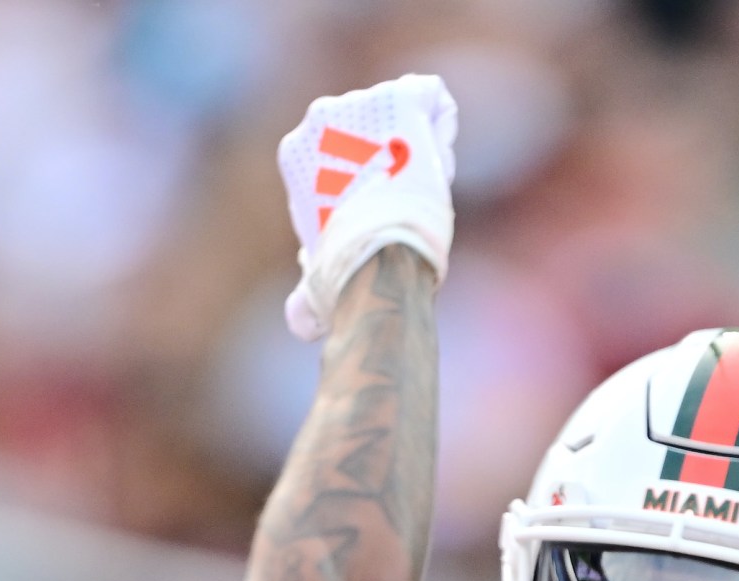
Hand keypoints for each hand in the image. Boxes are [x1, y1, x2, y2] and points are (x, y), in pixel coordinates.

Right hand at [275, 74, 455, 341]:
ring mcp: (361, 102)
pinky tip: (438, 168)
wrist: (378, 257)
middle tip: (403, 200)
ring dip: (419, 149)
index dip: (369, 182)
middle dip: (393, 159)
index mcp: (297, 153)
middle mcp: (321, 117)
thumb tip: (298, 324)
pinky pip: (433, 99)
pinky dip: (442, 130)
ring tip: (420, 191)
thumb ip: (305, 294)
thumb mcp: (316, 283)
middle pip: (373, 126)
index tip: (379, 210)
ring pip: (406, 116)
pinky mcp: (400, 98)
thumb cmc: (346, 275)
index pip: (343, 150)